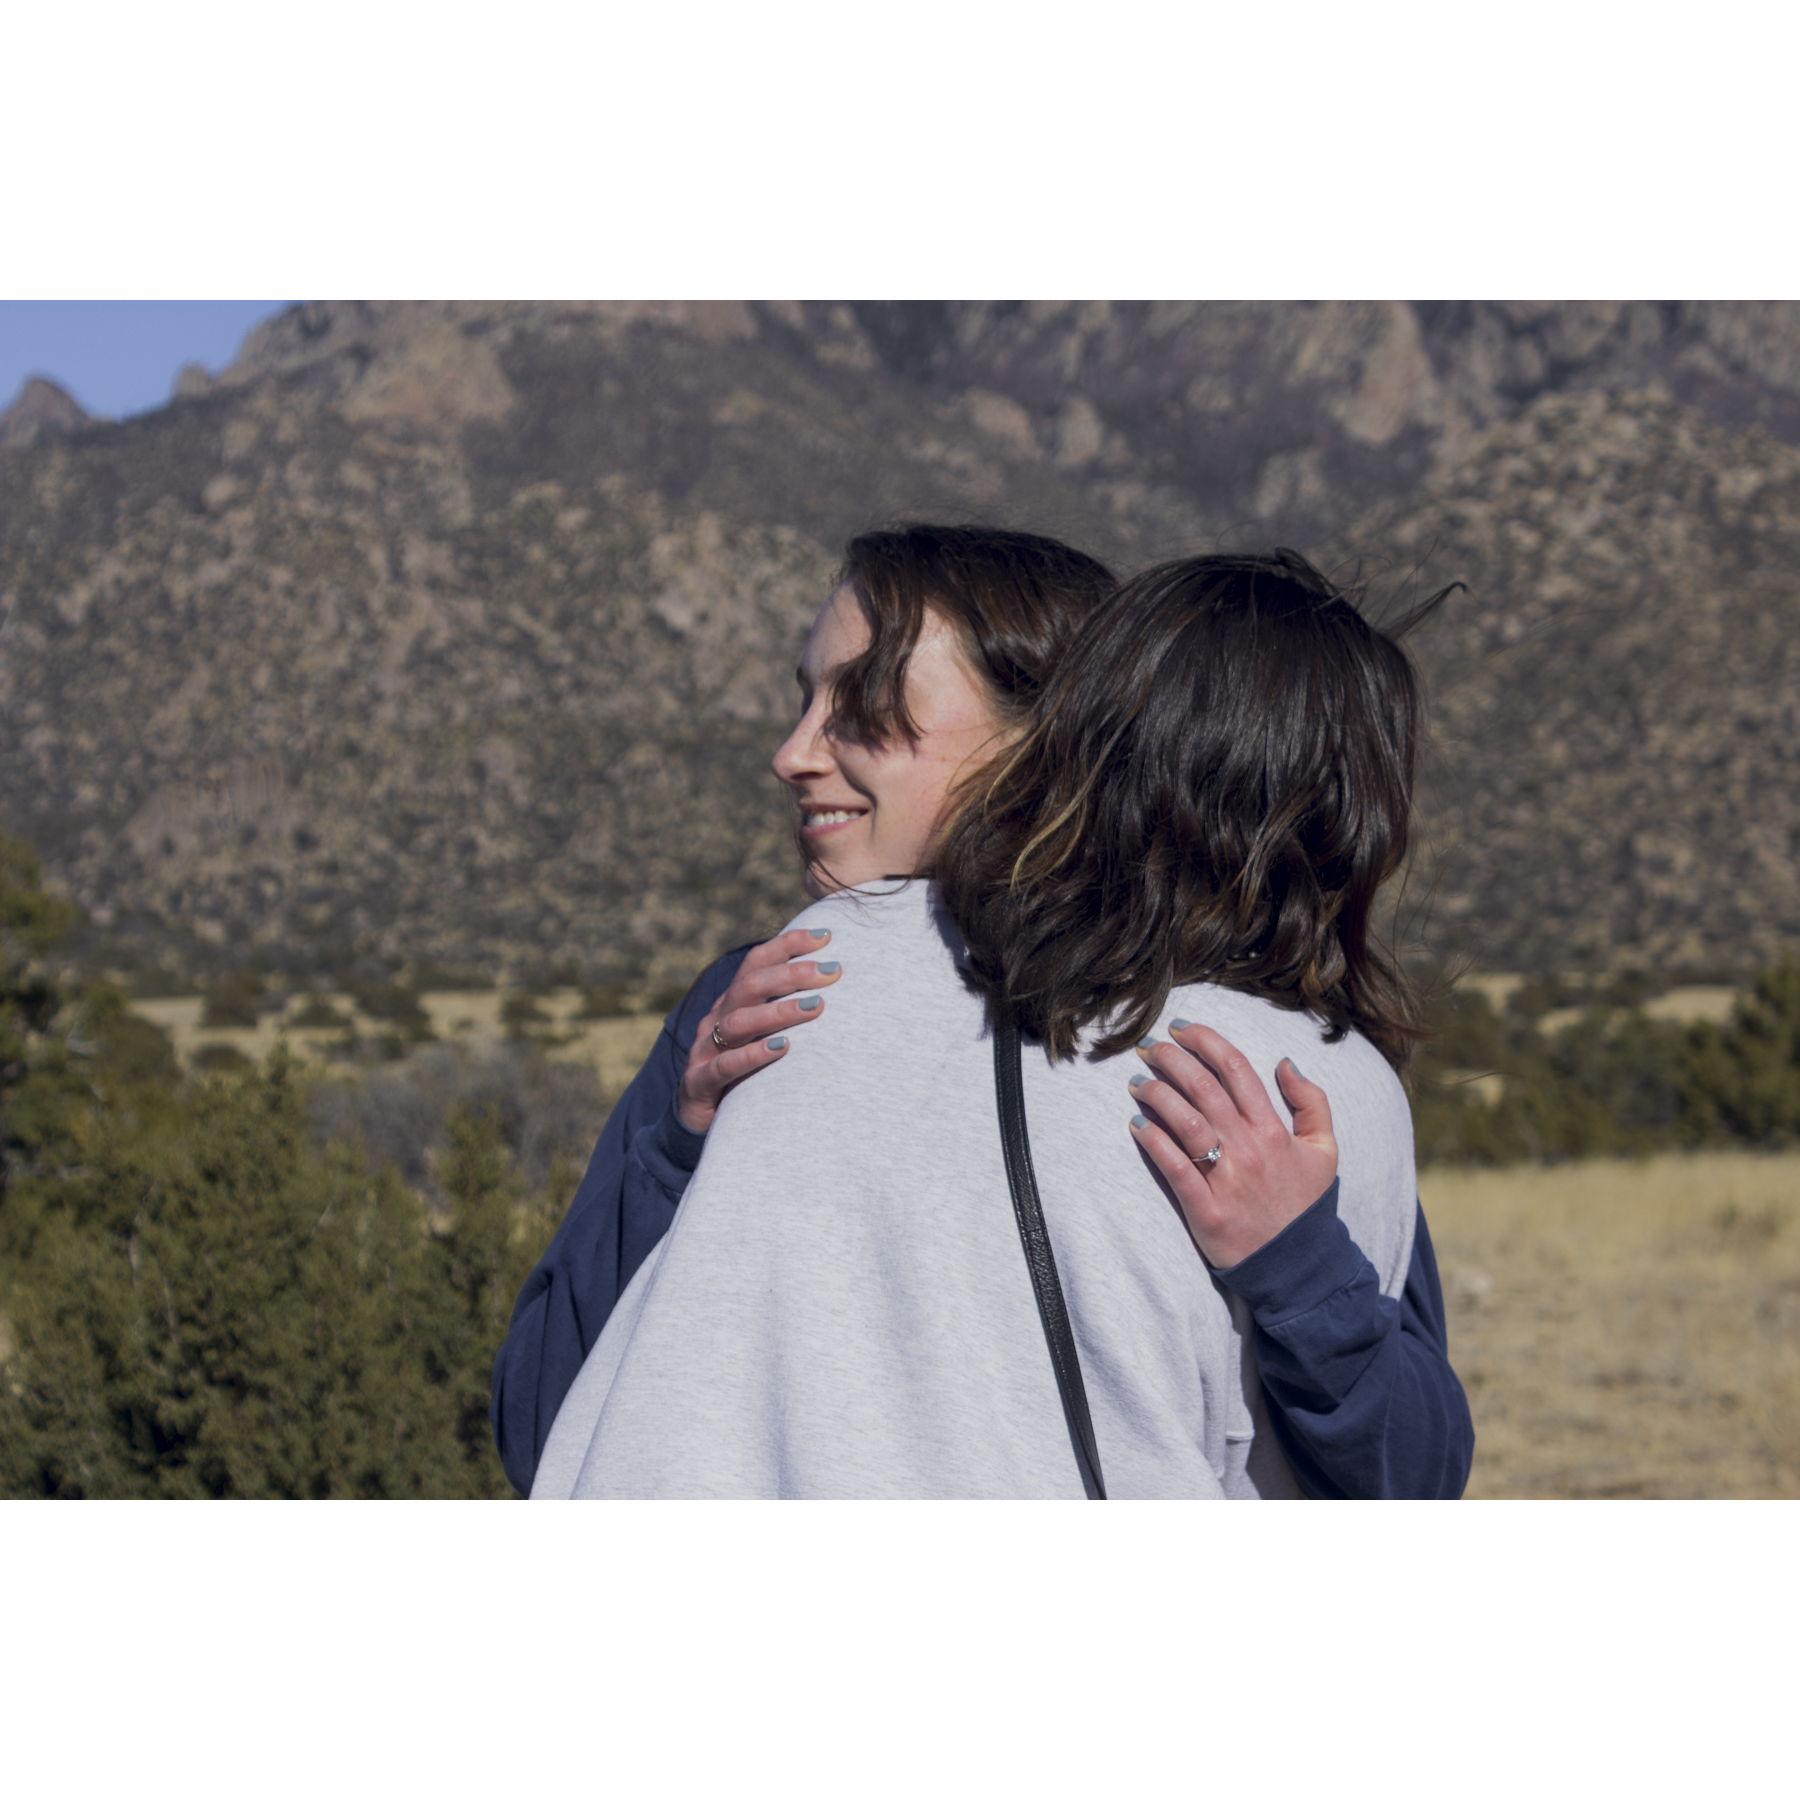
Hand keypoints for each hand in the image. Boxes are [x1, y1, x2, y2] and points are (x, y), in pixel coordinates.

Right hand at [676, 928, 841, 1132]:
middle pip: (751, 985)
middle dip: (793, 974)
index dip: (788, 944)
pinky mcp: (700, 1082)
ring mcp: (705, 1050)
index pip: (756, 963)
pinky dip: (753, 1055)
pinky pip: (726, 1065)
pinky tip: (781, 1048)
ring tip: (816, 1006)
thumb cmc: (741, 1072)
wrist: (694, 1118)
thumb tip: (834, 986)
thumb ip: (786, 1013)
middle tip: (832, 971)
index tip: (826, 936)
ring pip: (740, 1021)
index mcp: (731, 1003)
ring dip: (780, 1011)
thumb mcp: (761, 1037)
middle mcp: (716, 1019)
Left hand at [1126, 1019, 1337, 1269]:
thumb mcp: (1324, 1150)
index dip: (1206, 1042)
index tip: (1181, 1028)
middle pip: (1204, 1089)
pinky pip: (1175, 1169)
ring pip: (1185, 1123)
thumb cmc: (1305, 1204)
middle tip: (1149, 1046)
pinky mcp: (1206, 1211)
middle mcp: (1249, 1149)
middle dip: (1172, 1059)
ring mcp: (1227, 1180)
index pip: (1237, 1070)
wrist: (1300, 1267)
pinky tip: (1136, 1124)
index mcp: (1274, 1131)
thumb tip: (1285, 1062)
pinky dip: (1153, 1143)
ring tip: (1137, 1081)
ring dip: (1156, 1095)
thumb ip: (1311, 1102)